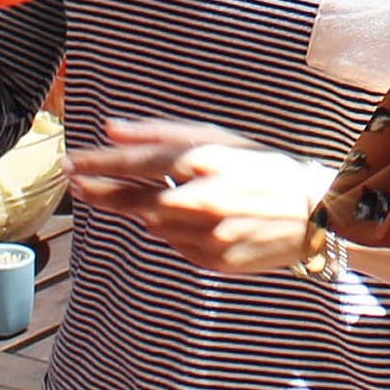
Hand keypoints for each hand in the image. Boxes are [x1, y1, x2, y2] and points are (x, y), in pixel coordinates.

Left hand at [71, 120, 332, 274]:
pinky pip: (176, 244)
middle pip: (133, 200)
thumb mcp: (220, 139)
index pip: (137, 163)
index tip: (71, 161)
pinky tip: (194, 217)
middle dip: (99, 189)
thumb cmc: (266, 168)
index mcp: (204, 163)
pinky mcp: (212, 261)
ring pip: (153, 224)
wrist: (318, 214)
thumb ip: (163, 134)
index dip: (99, 163)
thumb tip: (112, 128)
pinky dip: (174, 229)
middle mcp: (199, 201)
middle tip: (74, 181)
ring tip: (155, 193)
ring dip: (144, 209)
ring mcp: (205, 236)